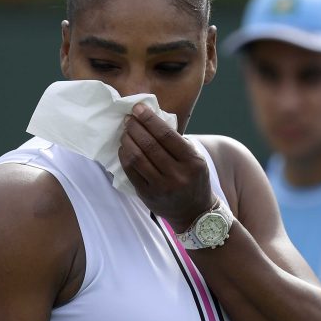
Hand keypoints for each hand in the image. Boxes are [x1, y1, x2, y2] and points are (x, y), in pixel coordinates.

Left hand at [119, 103, 213, 230]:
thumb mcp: (195, 159)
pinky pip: (130, 171)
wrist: (194, 212)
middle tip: (128, 118)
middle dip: (136, 127)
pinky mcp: (147, 195)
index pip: (167, 135)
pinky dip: (124, 156)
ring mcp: (161, 187)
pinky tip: (124, 148)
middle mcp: (178, 175)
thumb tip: (151, 120)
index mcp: (192, 162)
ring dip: (127, 140)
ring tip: (125, 131)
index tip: (138, 108)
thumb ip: (177, 143)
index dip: (150, 120)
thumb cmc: (194, 179)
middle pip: (150, 145)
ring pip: (137, 158)